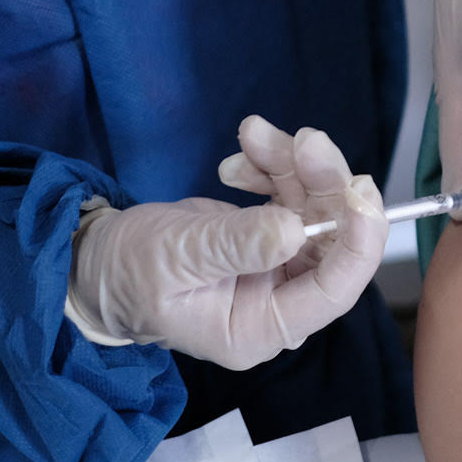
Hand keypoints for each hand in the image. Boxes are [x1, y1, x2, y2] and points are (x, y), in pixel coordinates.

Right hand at [66, 118, 386, 370]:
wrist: (101, 257)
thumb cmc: (131, 271)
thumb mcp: (178, 257)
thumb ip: (237, 245)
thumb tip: (296, 230)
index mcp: (261, 327)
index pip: (334, 288)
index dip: (358, 239)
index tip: (360, 187)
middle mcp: (279, 300)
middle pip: (331, 238)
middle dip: (322, 183)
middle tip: (303, 140)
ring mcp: (277, 266)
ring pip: (314, 206)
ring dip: (292, 163)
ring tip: (252, 134)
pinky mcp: (268, 234)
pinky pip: (291, 193)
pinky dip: (274, 165)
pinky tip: (244, 151)